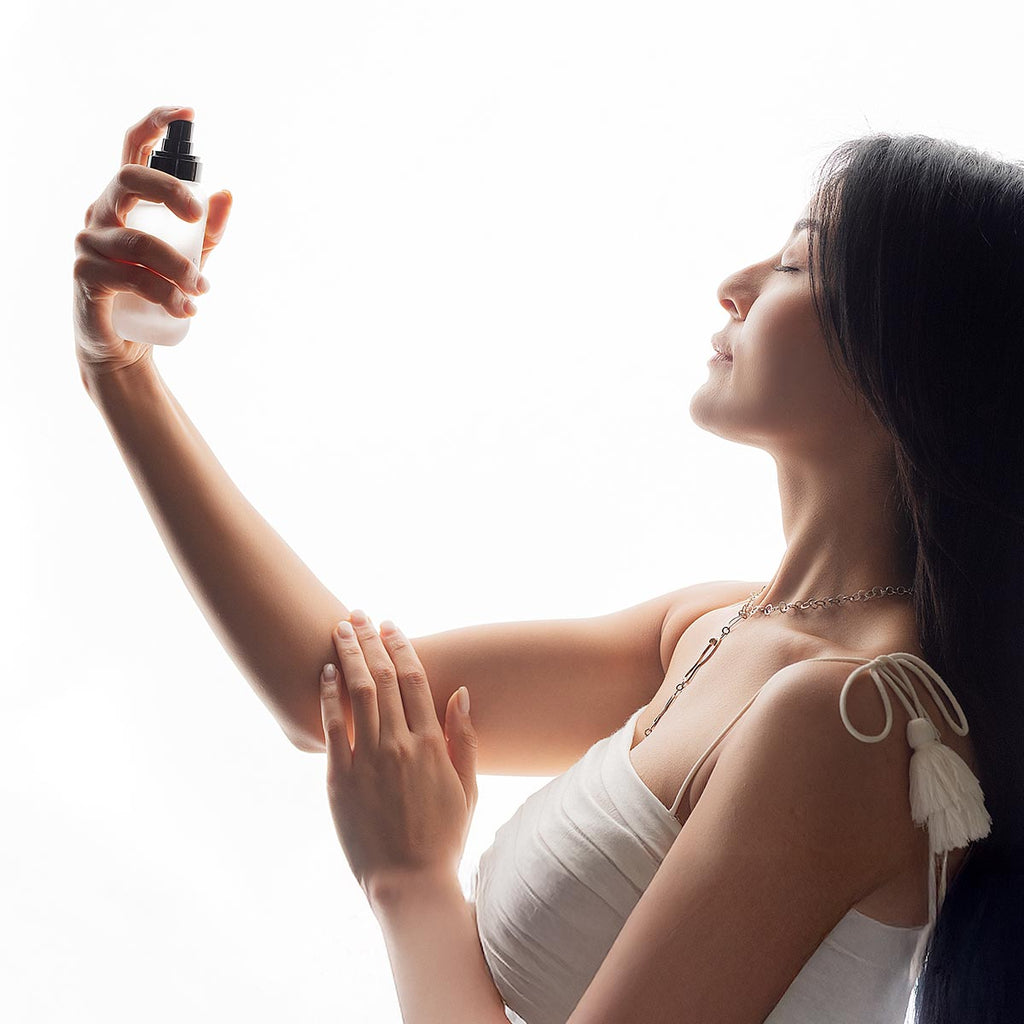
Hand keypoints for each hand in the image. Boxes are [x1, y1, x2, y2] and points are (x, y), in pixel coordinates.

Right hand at [73, 104, 232, 377]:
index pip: (133, 148)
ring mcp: (89, 242)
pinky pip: (130, 278)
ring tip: (202, 290)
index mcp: (126, 199)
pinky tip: (186, 308)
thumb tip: (227, 193)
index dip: (156, 124)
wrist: (123, 342)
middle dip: (169, 191)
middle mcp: (101, 211)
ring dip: (179, 268)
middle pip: (129, 179)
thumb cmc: (154, 289)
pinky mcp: (85, 276)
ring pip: (139, 243)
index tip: (188, 112)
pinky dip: (165, 294)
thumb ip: (206, 229)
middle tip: (198, 217)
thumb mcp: (189, 257)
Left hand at [319, 611, 478, 902]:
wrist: (407, 882)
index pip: (415, 681)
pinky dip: (329, 695)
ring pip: (357, 692)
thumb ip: (464, 738)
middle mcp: (400, 743)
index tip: (394, 628)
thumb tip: (460, 693)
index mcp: (432, 744)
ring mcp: (368, 759)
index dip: (403, 649)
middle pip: (382, 677)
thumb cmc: (443, 837)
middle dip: (372, 641)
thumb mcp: (468, 788)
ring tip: (340, 629)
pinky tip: (326, 672)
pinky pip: (332, 726)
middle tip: (361, 615)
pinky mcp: (341, 777)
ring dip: (349, 655)